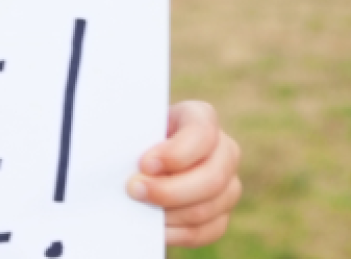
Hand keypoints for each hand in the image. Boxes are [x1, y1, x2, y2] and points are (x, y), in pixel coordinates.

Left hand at [127, 101, 241, 246]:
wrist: (134, 159)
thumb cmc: (130, 136)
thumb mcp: (131, 127)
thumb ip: (131, 137)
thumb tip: (123, 162)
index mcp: (200, 117)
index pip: (202, 133)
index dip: (176, 153)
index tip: (144, 165)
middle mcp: (223, 150)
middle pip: (212, 177)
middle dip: (170, 190)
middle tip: (134, 190)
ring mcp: (227, 183)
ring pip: (210, 206)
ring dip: (171, 212)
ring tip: (140, 210)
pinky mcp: (221, 213)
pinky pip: (208, 230)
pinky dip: (179, 232)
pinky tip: (155, 229)